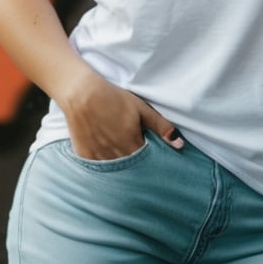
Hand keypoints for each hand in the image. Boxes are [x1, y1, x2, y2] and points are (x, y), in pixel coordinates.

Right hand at [60, 66, 183, 159]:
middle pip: (131, 168)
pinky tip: (104, 151)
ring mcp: (99, 158)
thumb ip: (160, 126)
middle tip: (132, 150)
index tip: (148, 152)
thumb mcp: (141, 108)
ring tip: (118, 150)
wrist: (82, 93)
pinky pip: (98, 168)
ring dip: (120, 164)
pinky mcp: (86, 157)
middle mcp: (116, 155)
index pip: (147, 161)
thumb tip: (180, 144)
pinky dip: (103, 163)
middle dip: (135, 163)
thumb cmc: (113, 98)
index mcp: (133, 144)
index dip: (149, 157)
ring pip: (115, 170)